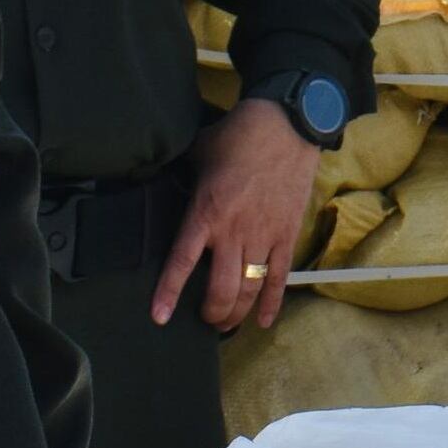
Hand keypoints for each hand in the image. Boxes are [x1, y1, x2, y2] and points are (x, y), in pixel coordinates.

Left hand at [155, 97, 317, 330]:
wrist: (288, 125)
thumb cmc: (239, 136)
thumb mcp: (200, 154)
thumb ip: (185, 178)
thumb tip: (166, 182)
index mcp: (207, 212)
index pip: (183, 261)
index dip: (169, 292)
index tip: (159, 317)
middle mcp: (234, 231)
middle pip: (221, 289)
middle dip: (212, 313)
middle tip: (204, 319)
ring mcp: (264, 236)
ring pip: (250, 290)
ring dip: (237, 313)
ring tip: (226, 322)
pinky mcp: (288, 235)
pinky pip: (279, 278)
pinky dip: (273, 303)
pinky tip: (264, 321)